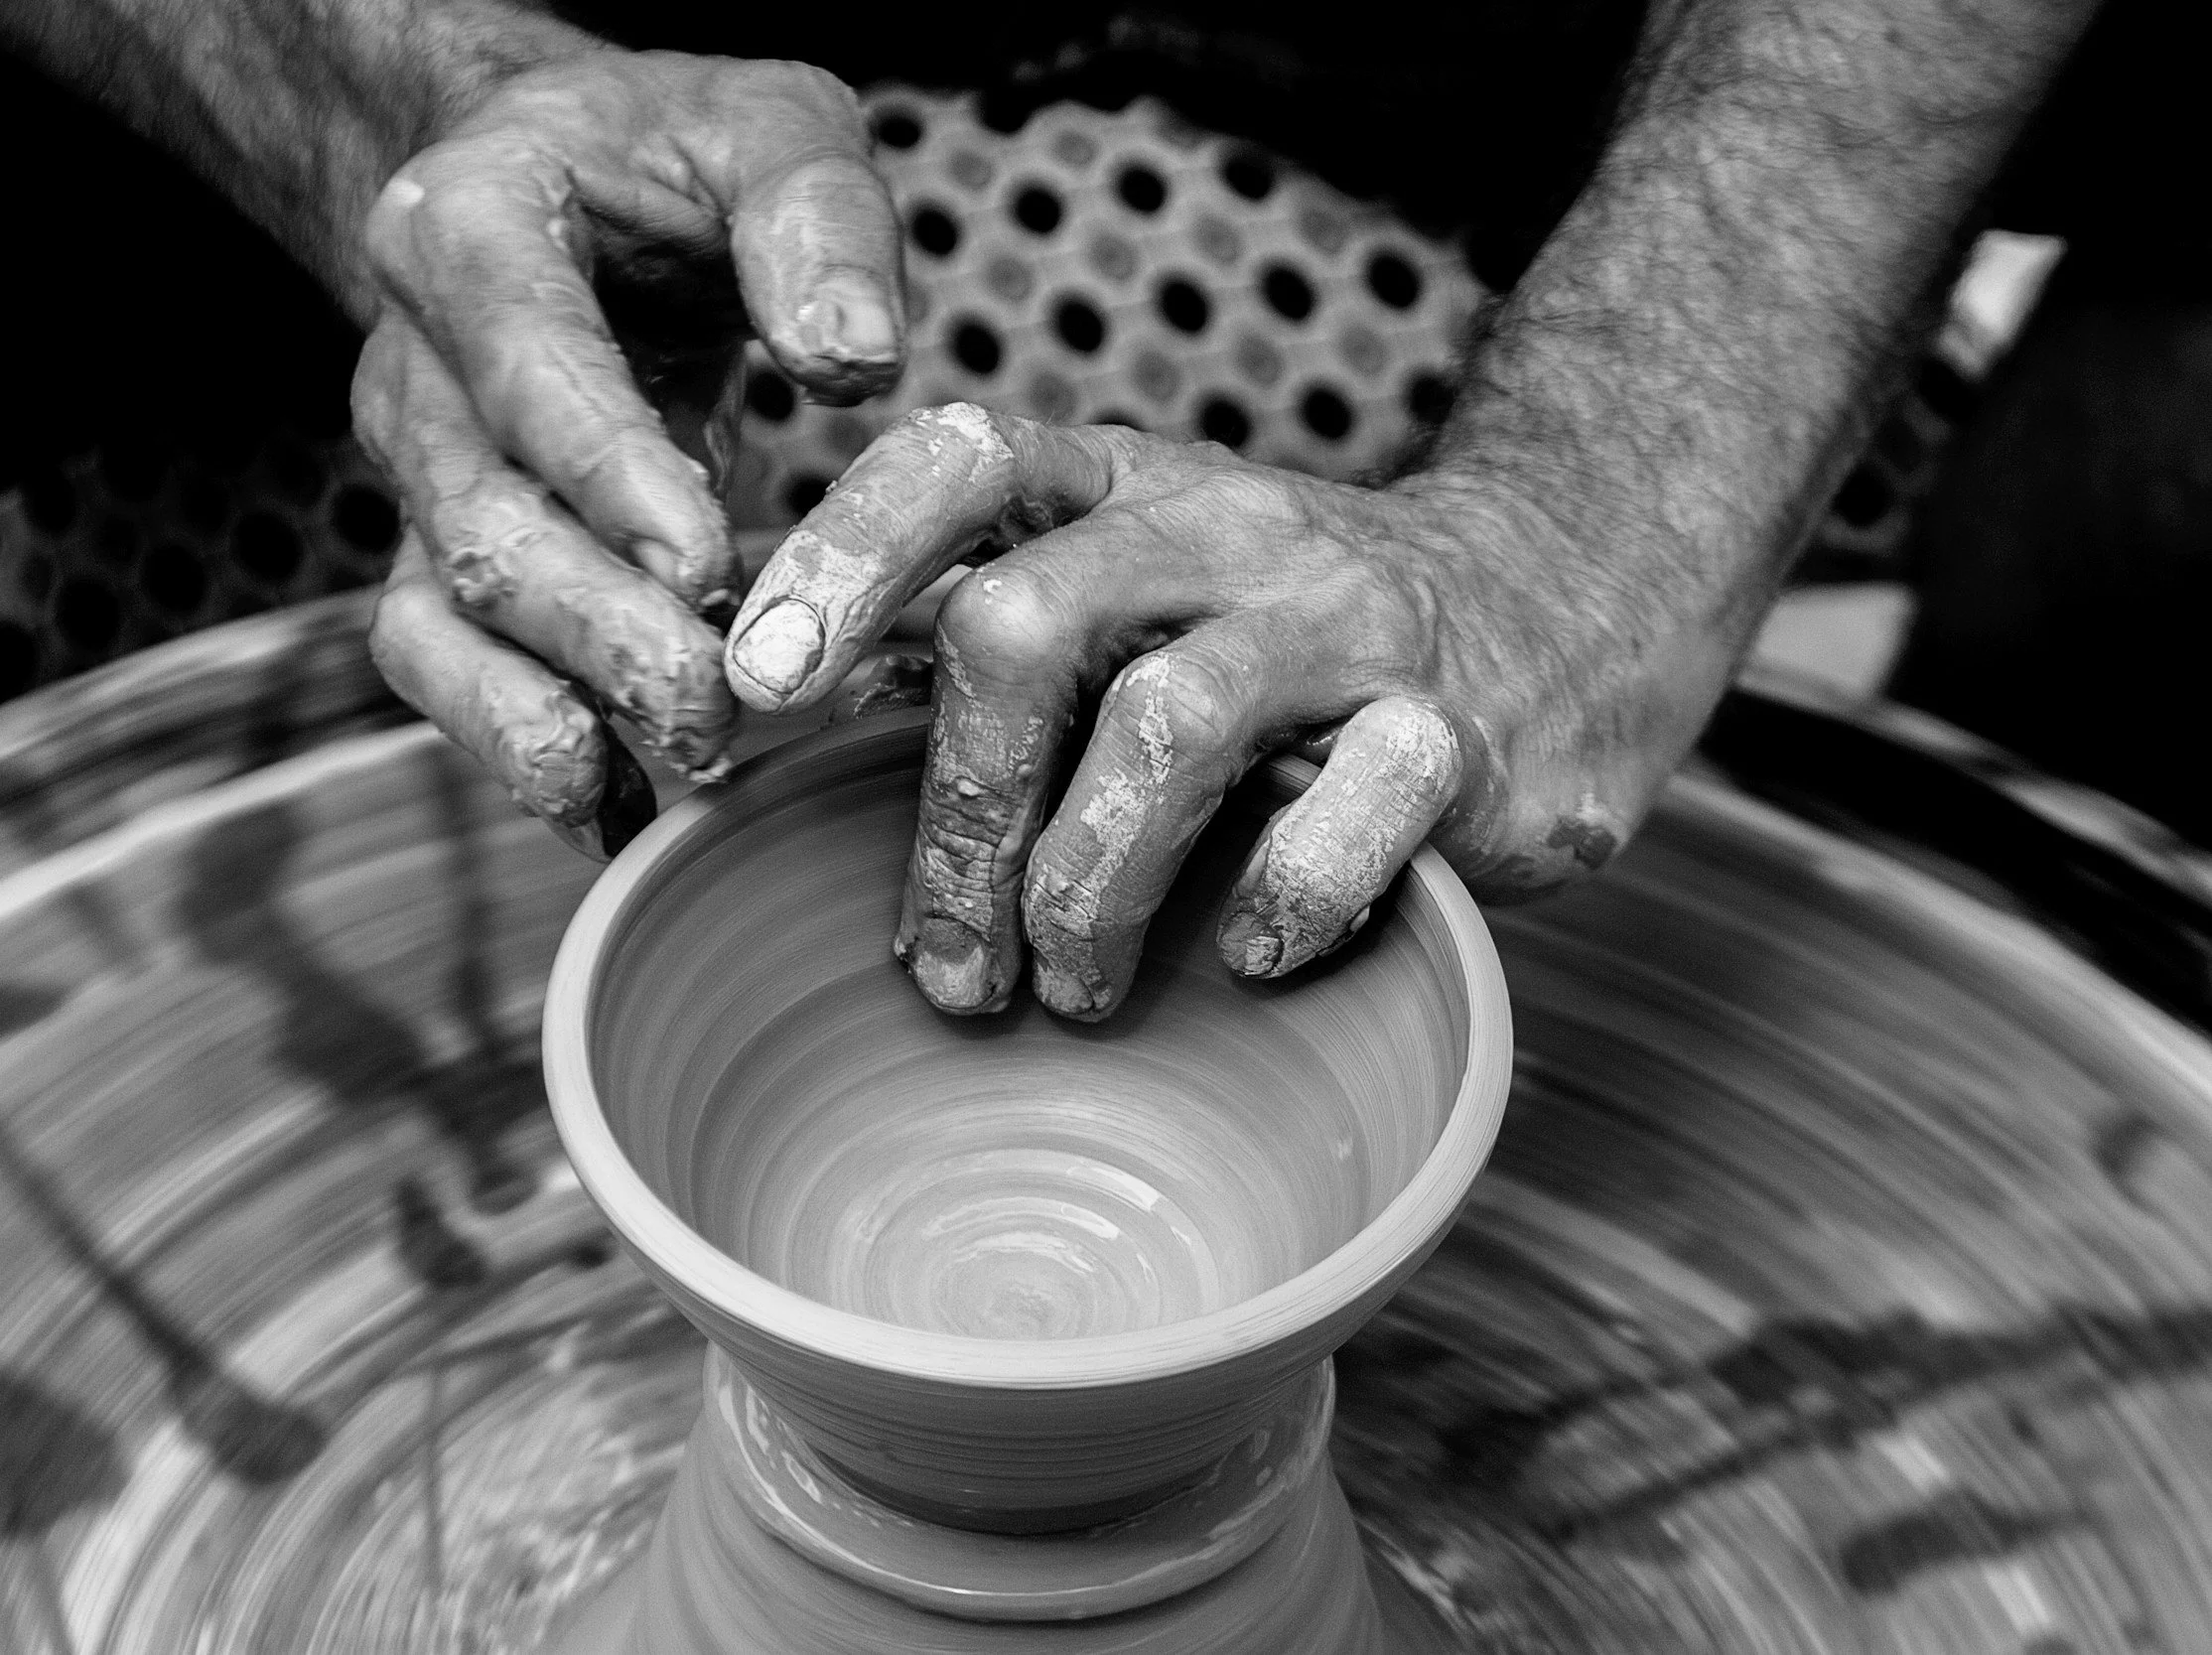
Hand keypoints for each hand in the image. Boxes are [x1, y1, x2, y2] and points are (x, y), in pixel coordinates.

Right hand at [353, 48, 904, 850]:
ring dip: (546, 715)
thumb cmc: (674, 153)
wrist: (560, 179)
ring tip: (672, 771)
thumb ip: (818, 219)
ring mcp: (419, 478)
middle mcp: (414, 365)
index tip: (702, 562)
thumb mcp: (770, 123)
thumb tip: (856, 361)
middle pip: (477, 519)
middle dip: (596, 628)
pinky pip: (449, 676)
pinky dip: (522, 754)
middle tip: (718, 703)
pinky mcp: (444, 562)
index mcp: (468, 226)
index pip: (520, 358)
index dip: (602, 469)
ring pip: (438, 620)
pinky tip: (617, 815)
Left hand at [724, 406, 1738, 1019]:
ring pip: (1168, 730)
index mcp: (1126, 485)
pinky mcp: (1457, 734)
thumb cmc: (1288, 631)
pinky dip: (1272, 910)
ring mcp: (1348, 625)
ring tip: (1068, 989)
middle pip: (1030, 623)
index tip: (753, 687)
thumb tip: (770, 717)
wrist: (1574, 600)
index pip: (960, 463)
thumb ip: (994, 631)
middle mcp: (1227, 531)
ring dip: (1084, 889)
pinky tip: (1247, 958)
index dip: (841, 560)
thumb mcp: (1146, 581)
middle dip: (957, 812)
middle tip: (940, 960)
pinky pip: (1342, 827)